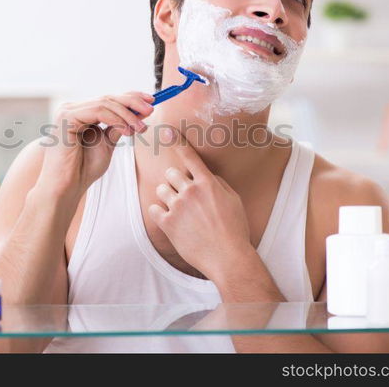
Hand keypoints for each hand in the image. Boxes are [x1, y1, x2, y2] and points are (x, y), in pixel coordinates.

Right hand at [37, 92, 154, 196]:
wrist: (66, 187)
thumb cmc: (83, 170)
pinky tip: (127, 131)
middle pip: (108, 98)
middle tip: (151, 109)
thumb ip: (119, 127)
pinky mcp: (66, 117)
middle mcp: (72, 109)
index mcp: (81, 114)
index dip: (130, 98)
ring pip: (105, 103)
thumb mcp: (107, 144)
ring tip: (141, 128)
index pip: (108, 99)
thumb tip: (139, 113)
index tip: (151, 101)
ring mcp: (67, 111)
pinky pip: (98, 111)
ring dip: (127, 114)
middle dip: (132, 102)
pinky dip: (116, 119)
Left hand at [147, 127, 253, 280]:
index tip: (166, 131)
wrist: (227, 257)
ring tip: (180, 210)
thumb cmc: (234, 229)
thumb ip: (217, 184)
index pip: (189, 157)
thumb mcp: (233, 200)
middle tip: (185, 195)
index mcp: (207, 183)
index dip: (177, 141)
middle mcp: (190, 191)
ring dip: (168, 197)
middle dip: (176, 181)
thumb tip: (206, 176)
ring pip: (161, 190)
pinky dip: (160, 213)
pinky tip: (171, 220)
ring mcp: (177, 207)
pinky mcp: (167, 223)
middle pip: (171, 173)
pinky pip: (154, 209)